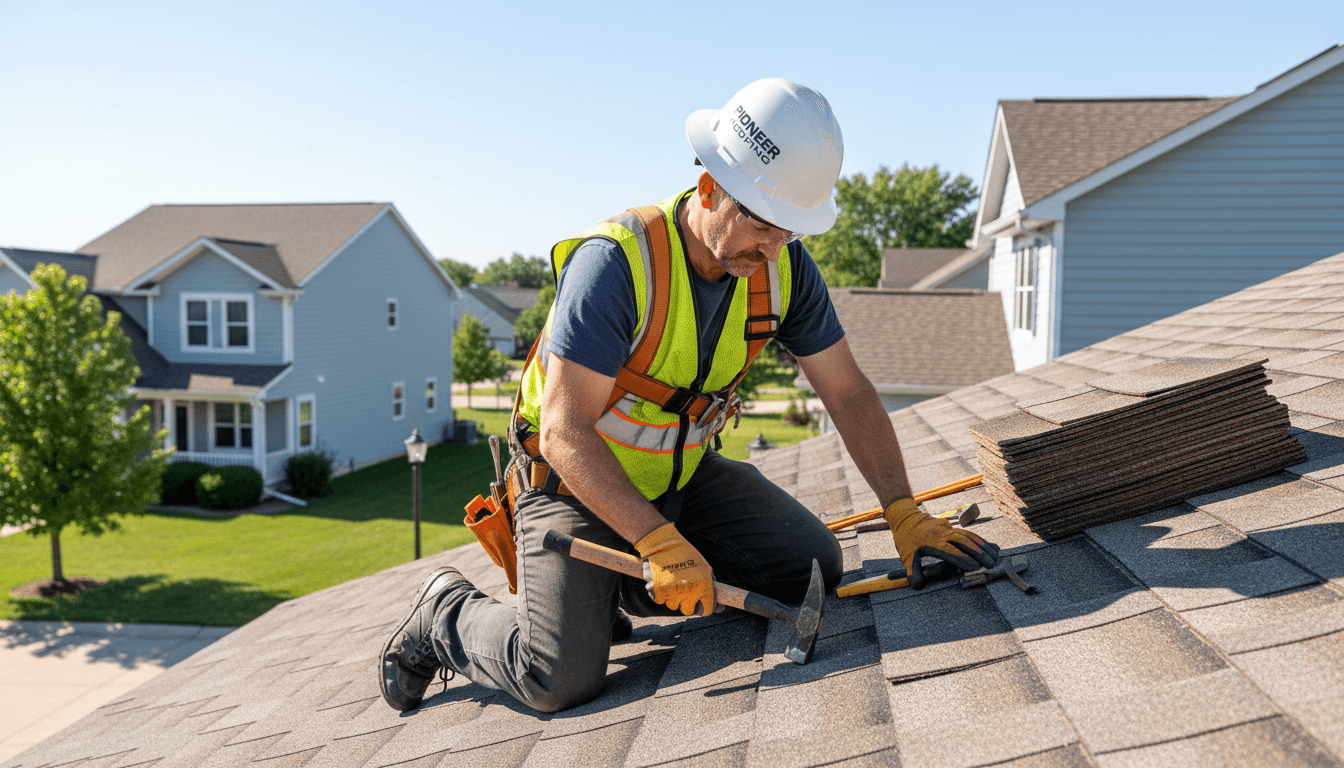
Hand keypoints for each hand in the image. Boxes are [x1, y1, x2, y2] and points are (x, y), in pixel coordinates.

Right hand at [634, 523, 715, 615]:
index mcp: (704, 584)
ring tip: (672, 581)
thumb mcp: (704, 567)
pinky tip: (662, 581)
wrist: (662, 542)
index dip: (703, 607)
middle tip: (683, 590)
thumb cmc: (685, 554)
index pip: (707, 610)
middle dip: (686, 603)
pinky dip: (660, 593)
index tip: (699, 603)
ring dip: (673, 597)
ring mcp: (672, 591)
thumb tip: (721, 608)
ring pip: (673, 606)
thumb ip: (712, 588)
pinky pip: (660, 600)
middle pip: (688, 610)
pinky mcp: (656, 590)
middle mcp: (689, 590)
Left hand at [883, 498, 998, 588]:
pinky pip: (969, 533)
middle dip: (979, 553)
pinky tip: (990, 547)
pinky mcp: (952, 526)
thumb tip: (918, 587)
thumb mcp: (906, 558)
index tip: (974, 568)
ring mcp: (948, 528)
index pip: (950, 551)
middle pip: (964, 542)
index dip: (962, 559)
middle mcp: (942, 534)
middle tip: (991, 565)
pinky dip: (980, 541)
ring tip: (995, 557)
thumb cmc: (907, 541)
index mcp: (931, 543)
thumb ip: (913, 573)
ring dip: (983, 546)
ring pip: (969, 536)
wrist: (905, 519)